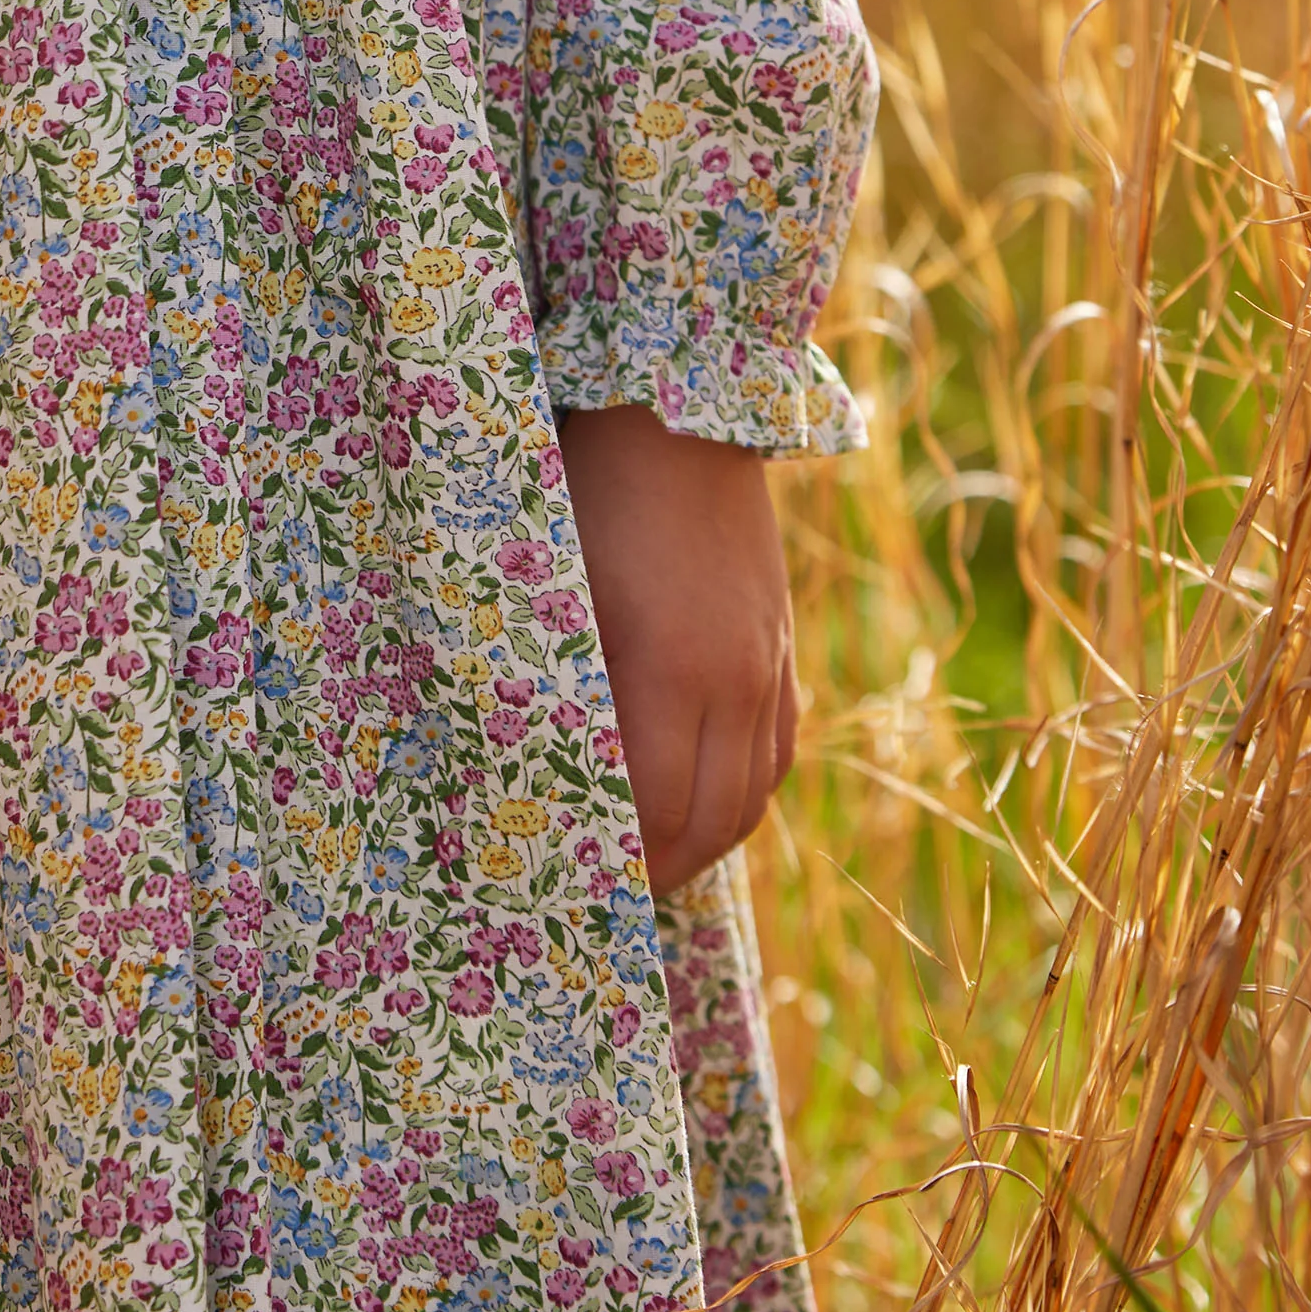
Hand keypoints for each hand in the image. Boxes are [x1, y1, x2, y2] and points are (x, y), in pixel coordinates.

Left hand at [554, 399, 797, 895]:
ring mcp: (768, 664)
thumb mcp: (555, 590)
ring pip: (751, 795)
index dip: (619, 861)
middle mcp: (736, 681)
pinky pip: (775, 752)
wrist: (677, 412)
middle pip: (711, 820)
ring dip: (705, 843)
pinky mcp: (780, 645)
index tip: (575, 886)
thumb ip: (555, 686)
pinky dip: (741, 796)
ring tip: (653, 867)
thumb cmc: (590, 490)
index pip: (655, 811)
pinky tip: (705, 808)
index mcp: (672, 673)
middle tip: (607, 900)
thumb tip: (530, 771)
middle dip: (662, 870)